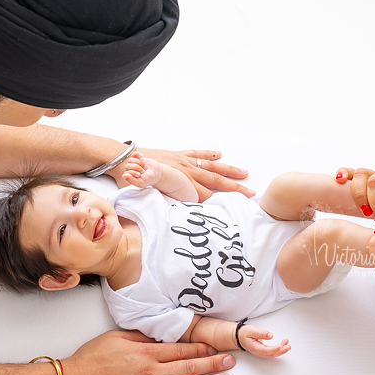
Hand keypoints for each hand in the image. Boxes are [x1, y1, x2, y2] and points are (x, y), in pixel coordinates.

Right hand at [59, 330, 234, 374]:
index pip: (181, 349)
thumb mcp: (115, 338)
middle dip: (212, 364)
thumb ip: (139, 335)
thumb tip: (158, 333)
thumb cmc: (88, 361)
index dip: (201, 348)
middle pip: (188, 366)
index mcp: (144, 352)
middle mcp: (149, 372)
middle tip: (230, 362)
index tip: (216, 347)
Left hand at [110, 148, 252, 200]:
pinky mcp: (178, 155)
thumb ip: (164, 208)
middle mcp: (186, 173)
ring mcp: (184, 162)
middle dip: (234, 190)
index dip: (222, 205)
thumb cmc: (135, 181)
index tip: (236, 210)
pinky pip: (196, 153)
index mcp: (181, 186)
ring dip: (229, 171)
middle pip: (216, 183)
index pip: (206, 198)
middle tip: (250, 195)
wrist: (124, 161)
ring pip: (212, 167)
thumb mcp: (151, 198)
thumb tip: (172, 220)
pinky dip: (208, 154)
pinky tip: (219, 154)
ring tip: (244, 174)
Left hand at [122, 153, 162, 188]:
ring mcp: (133, 163)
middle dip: (137, 168)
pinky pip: (134, 153)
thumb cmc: (149, 179)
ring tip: (145, 167)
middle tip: (143, 171)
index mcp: (129, 177)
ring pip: (131, 160)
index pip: (126, 173)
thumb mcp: (141, 183)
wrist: (157, 173)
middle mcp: (129, 170)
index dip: (133, 173)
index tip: (139, 174)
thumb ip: (132, 181)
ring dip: (140, 163)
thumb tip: (124, 176)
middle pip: (128, 166)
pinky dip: (138, 154)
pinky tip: (142, 156)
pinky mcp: (137, 157)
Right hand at [238, 326, 289, 357]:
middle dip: (280, 351)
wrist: (240, 337)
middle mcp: (258, 352)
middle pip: (271, 354)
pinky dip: (279, 349)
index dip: (274, 349)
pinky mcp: (264, 351)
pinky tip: (283, 345)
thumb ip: (261, 333)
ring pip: (273, 354)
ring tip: (287, 344)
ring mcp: (261, 353)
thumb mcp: (251, 330)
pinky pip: (272, 352)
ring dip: (281, 350)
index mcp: (254, 347)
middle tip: (287, 346)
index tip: (281, 346)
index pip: (265, 350)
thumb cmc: (244, 334)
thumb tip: (270, 335)